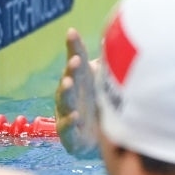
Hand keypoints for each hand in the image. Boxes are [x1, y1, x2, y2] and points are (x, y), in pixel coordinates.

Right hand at [54, 28, 98, 156]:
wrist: (98, 142)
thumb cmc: (97, 105)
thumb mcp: (102, 82)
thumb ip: (104, 63)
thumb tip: (110, 37)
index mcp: (79, 80)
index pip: (76, 60)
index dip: (73, 46)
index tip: (72, 32)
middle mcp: (71, 95)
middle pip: (69, 79)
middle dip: (71, 69)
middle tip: (75, 59)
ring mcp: (68, 114)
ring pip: (64, 101)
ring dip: (65, 92)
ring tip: (68, 83)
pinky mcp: (70, 135)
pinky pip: (68, 128)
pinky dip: (70, 122)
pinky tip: (75, 116)